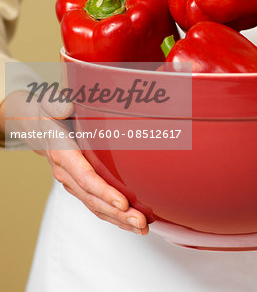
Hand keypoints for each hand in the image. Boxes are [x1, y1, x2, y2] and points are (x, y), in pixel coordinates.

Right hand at [1, 91, 148, 234]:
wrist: (38, 126)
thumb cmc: (49, 113)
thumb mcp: (50, 104)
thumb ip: (57, 105)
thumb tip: (66, 107)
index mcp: (63, 154)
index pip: (85, 177)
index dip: (103, 192)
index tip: (123, 203)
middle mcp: (67, 173)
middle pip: (94, 199)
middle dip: (118, 214)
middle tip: (141, 222)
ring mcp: (73, 183)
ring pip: (96, 207)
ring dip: (119, 220)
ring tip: (142, 228)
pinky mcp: (80, 186)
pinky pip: (96, 205)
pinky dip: (113, 217)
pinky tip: (131, 224)